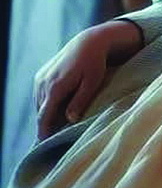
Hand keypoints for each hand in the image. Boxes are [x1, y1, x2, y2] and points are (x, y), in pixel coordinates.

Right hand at [35, 20, 142, 137]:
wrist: (89, 42)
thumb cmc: (95, 63)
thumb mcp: (93, 82)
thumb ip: (81, 101)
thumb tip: (70, 119)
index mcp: (55, 88)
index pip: (44, 116)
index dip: (43, 131)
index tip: (44, 145)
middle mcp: (43, 84)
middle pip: (41, 112)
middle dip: (46, 125)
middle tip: (53, 139)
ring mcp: (40, 79)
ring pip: (39, 105)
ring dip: (45, 115)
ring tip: (55, 127)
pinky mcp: (40, 75)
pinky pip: (40, 96)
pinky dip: (45, 104)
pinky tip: (55, 110)